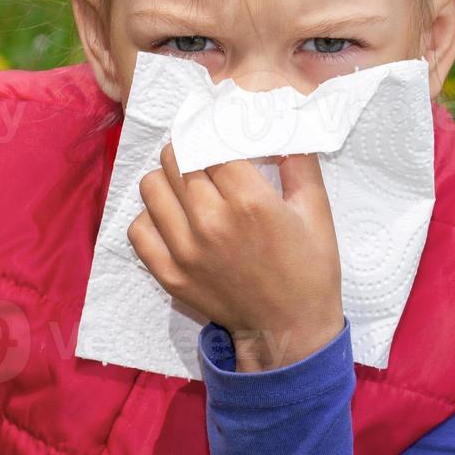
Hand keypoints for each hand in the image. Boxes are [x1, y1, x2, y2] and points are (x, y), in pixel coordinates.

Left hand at [128, 143, 343, 371]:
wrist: (290, 329)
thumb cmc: (310, 268)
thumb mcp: (317, 210)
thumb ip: (298, 162)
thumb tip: (277, 126)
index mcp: (250, 202)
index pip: (211, 142)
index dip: (216, 132)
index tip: (223, 133)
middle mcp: (211, 222)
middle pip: (177, 159)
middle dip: (192, 151)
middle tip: (206, 157)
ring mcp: (184, 250)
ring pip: (151, 187)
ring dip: (168, 179)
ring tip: (187, 186)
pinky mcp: (168, 274)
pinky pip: (138, 228)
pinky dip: (151, 217)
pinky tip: (173, 218)